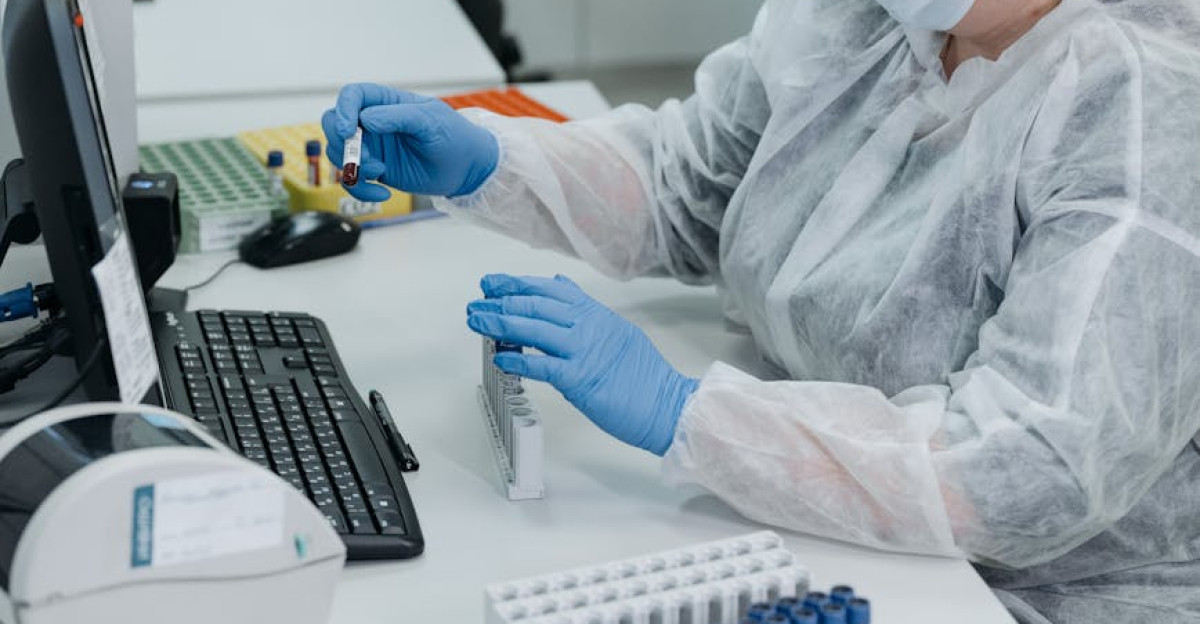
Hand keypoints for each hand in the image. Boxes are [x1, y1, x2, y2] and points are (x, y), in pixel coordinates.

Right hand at [321, 83, 499, 200]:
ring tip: (379, 172)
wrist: (467, 169)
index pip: (352, 95)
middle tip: (363, 158)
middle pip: (334, 123)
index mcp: (387, 102)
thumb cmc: (454, 137)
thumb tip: (367, 119)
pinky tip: (382, 194)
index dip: (344, 110)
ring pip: (338, 153)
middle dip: (341, 142)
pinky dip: (360, 188)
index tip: (349, 131)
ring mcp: (373, 147)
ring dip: (352, 166)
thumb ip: (399, 117)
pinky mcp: (375, 170)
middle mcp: (374, 123)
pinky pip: (352, 180)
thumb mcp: (431, 121)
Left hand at [466, 274, 697, 455]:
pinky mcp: (580, 379)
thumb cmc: (643, 376)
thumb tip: (561, 286)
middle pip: (537, 305)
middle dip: (501, 301)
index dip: (518, 285)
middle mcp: (589, 327)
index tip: (494, 284)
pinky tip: (501, 358)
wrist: (667, 404)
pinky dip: (519, 360)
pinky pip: (542, 366)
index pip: (550, 290)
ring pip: (534, 328)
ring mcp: (584, 351)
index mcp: (597, 314)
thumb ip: (587, 309)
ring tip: (478, 321)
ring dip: (501, 324)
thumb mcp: (617, 329)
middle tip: (477, 301)